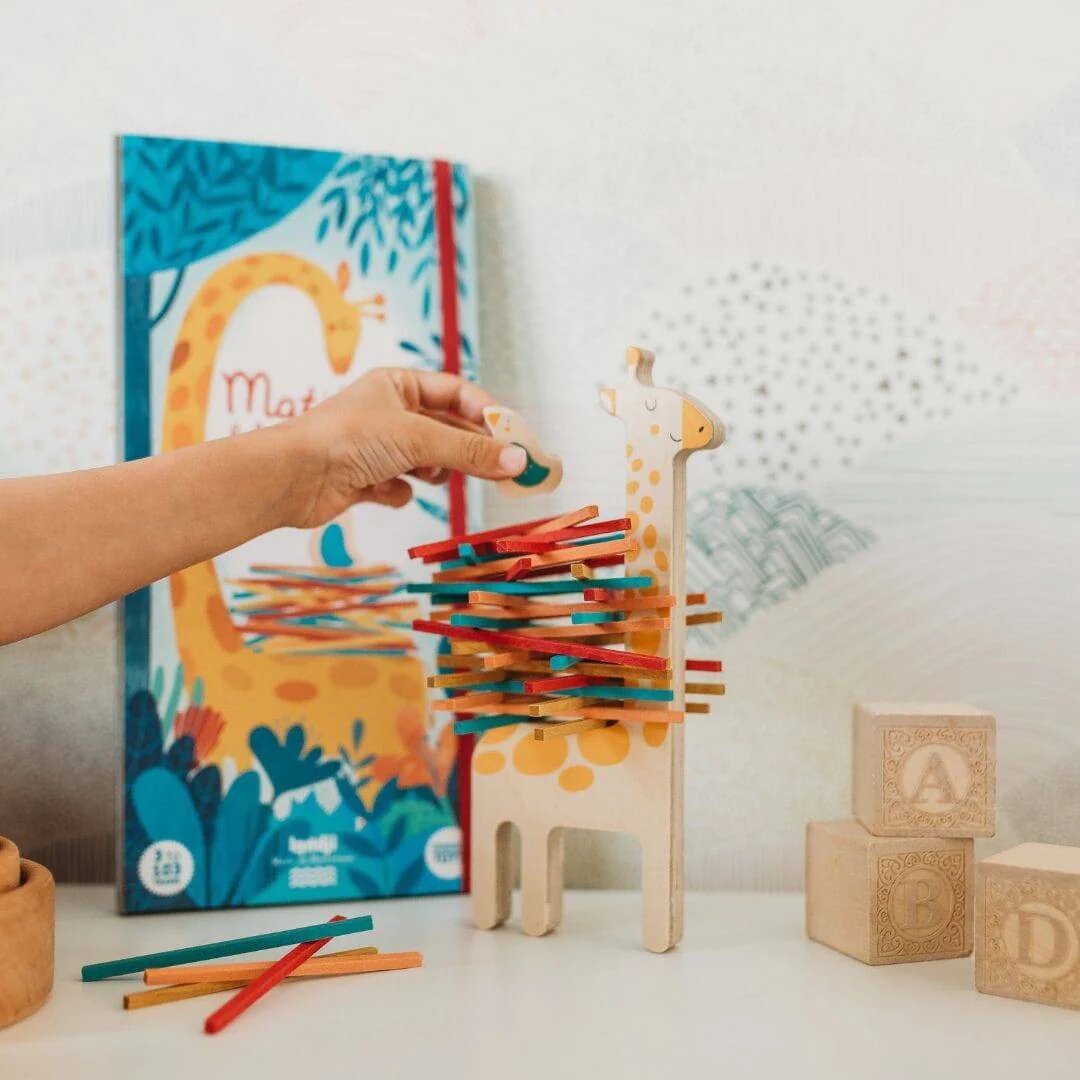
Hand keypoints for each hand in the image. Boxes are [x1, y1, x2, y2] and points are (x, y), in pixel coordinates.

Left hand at [279, 367, 526, 527]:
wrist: (290, 477)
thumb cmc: (348, 440)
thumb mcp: (418, 439)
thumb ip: (471, 452)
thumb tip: (520, 461)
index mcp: (399, 385)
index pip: (458, 394)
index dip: (489, 414)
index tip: (517, 438)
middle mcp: (390, 412)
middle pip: (448, 431)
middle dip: (469, 452)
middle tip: (505, 472)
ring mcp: (379, 447)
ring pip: (428, 462)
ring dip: (430, 472)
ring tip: (423, 475)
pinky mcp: (367, 479)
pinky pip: (401, 487)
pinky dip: (396, 492)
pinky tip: (379, 491)